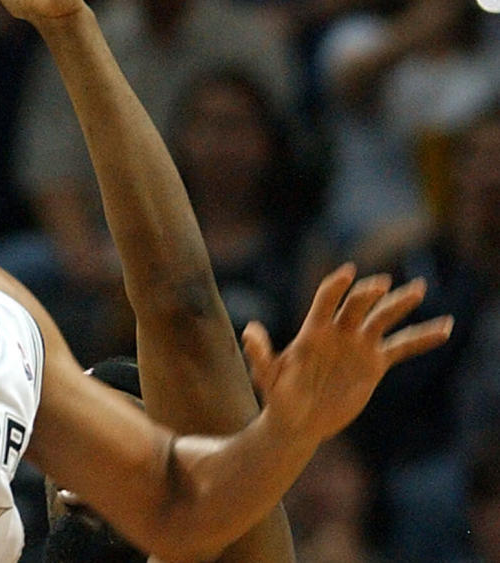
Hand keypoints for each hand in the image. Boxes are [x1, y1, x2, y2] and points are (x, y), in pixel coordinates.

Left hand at [242, 263, 452, 441]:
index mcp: (313, 331)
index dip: (335, 287)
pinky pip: (402, 347)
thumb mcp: (268, 377)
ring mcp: (359, 345)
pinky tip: (445, 328)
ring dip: (400, 304)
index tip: (348, 274)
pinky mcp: (375, 363)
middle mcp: (338, 332)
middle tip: (383, 285)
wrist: (300, 421)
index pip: (325, 300)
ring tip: (419, 290)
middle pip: (357, 305)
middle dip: (369, 294)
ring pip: (382, 319)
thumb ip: (261, 354)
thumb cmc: (279, 397)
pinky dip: (422, 337)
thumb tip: (249, 331)